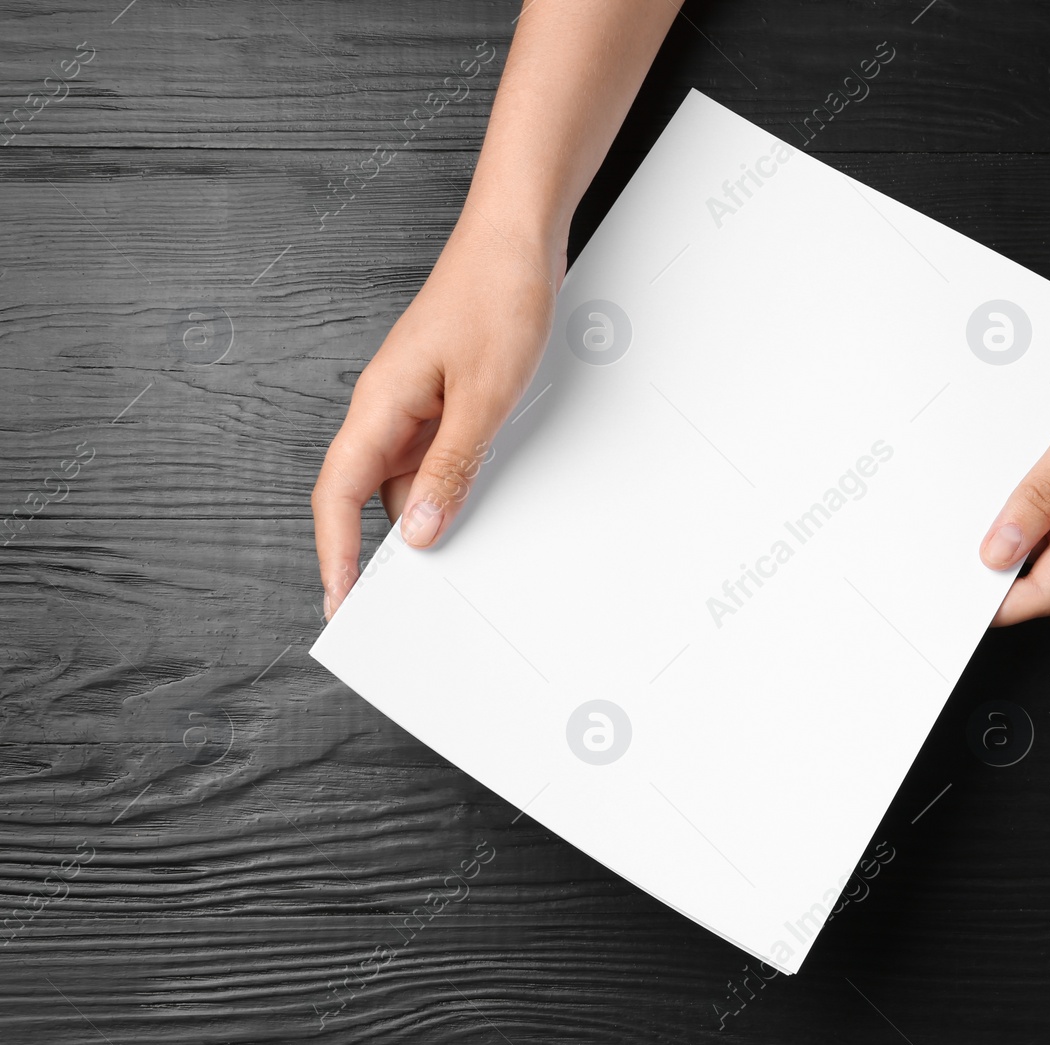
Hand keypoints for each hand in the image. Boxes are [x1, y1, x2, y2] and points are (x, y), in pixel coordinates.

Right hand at [313, 215, 563, 618]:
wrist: (518, 238)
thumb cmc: (496, 296)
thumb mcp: (483, 397)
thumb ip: (453, 467)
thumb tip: (424, 531)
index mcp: (380, 405)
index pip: (337, 495)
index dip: (335, 555)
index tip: (342, 602)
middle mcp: (389, 408)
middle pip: (369, 495)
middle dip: (381, 551)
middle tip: (402, 606)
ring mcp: (416, 403)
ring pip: (407, 478)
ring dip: (425, 518)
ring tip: (449, 567)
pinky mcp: (445, 397)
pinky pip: (436, 456)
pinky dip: (450, 486)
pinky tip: (473, 507)